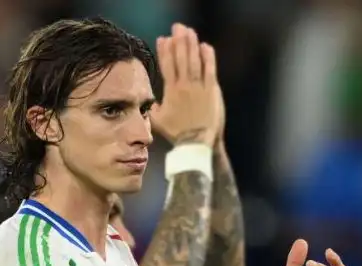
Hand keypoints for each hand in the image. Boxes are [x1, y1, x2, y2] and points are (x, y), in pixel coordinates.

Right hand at [150, 23, 220, 145]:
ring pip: (194, 61)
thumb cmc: (177, 133)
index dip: (165, 51)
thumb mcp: (159, 122)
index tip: (163, 39)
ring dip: (192, 45)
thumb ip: (154, 109)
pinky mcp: (211, 91)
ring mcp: (199, 87)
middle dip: (179, 41)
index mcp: (170, 91)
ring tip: (190, 32)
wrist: (195, 142)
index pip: (167, 66)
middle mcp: (184, 86)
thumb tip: (150, 103)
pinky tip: (206, 46)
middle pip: (181, 59)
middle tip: (178, 28)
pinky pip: (210, 70)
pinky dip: (208, 57)